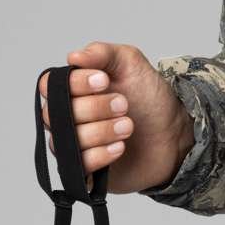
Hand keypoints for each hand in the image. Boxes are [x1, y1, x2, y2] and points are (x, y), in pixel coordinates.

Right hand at [38, 42, 193, 193]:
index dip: (75, 84)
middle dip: (94, 108)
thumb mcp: (130, 64)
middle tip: (124, 104)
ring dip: (101, 131)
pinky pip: (78, 166)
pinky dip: (99, 155)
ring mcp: (74, 145)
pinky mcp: (85, 170)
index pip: (51, 85)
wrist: (173, 135)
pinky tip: (120, 147)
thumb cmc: (149, 99)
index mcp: (72, 90)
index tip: (104, 81)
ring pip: (68, 140)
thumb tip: (73, 57)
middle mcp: (67, 118)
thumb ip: (102, 53)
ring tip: (128, 126)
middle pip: (56, 114)